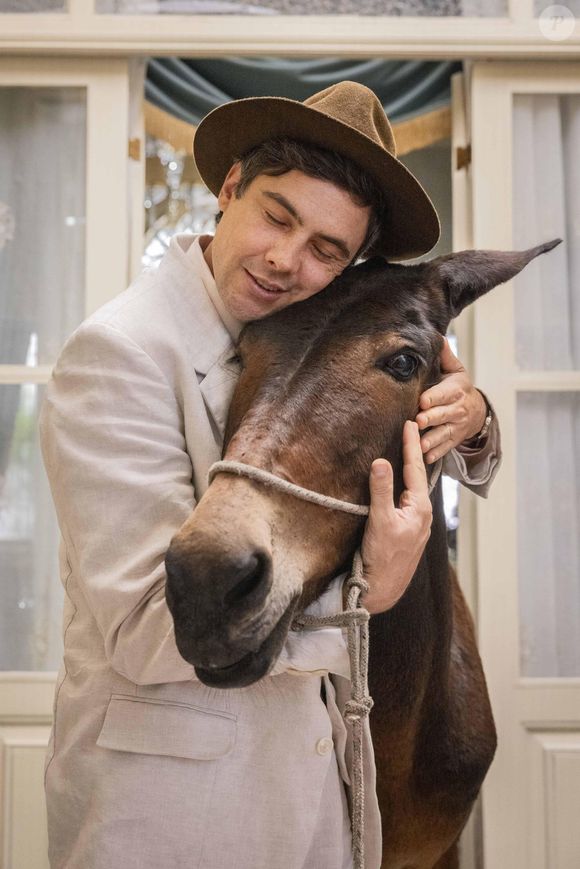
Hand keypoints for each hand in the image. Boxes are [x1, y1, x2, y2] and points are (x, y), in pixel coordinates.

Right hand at [359, 420, 431, 614]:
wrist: (382, 590)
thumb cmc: (383, 557)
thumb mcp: (380, 520)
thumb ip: (381, 490)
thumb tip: (381, 461)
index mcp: (420, 508)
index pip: (415, 468)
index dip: (411, 445)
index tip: (410, 423)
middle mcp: (423, 515)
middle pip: (418, 477)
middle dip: (414, 454)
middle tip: (411, 431)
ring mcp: (417, 525)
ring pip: (414, 490)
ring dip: (410, 471)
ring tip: (406, 453)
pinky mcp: (408, 533)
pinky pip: (408, 502)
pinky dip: (404, 487)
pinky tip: (400, 486)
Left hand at [415, 338, 486, 463]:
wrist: (477, 411)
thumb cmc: (459, 388)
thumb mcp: (457, 370)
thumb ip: (445, 356)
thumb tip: (436, 337)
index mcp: (455, 390)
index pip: (443, 394)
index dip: (433, 398)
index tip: (422, 401)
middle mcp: (456, 409)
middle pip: (442, 415)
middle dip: (430, 418)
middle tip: (418, 421)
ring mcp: (455, 427)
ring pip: (443, 434)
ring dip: (432, 440)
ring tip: (420, 444)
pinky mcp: (453, 440)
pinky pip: (445, 448)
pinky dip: (435, 454)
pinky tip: (425, 458)